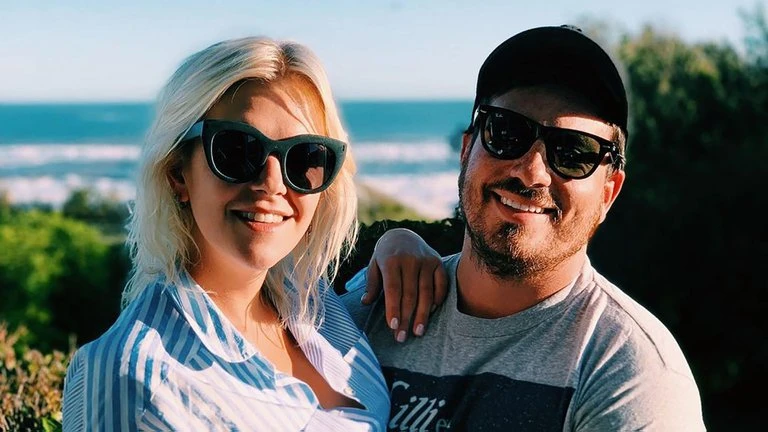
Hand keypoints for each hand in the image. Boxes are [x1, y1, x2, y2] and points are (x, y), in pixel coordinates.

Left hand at [361, 228, 447, 342]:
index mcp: (391, 260)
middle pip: (410, 294)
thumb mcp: (373, 266)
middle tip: (402, 337)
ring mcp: (426, 260)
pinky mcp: (438, 262)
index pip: (393, 289)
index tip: (393, 326)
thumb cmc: (385, 256)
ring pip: (426, 292)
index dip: (393, 308)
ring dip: (423, 314)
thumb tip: (365, 303)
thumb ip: (371, 284)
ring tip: (418, 331)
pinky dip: (437, 299)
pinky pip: (441, 284)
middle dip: (406, 318)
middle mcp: (410, 259)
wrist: (403, 235)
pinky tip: (431, 313)